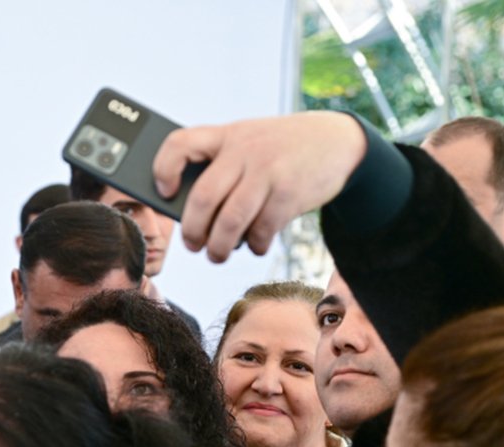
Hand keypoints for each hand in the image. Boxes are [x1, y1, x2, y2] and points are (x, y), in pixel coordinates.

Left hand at [153, 111, 367, 262]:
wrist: (339, 140)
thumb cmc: (280, 149)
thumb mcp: (248, 141)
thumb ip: (221, 166)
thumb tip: (193, 216)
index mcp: (226, 135)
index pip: (180, 144)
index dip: (164, 170)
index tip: (165, 192)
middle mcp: (244, 150)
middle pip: (203, 198)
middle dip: (193, 230)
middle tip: (193, 245)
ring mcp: (268, 171)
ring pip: (230, 221)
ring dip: (219, 247)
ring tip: (217, 255)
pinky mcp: (289, 193)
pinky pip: (261, 229)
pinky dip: (253, 245)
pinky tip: (254, 245)